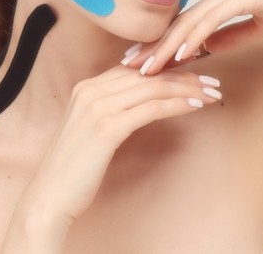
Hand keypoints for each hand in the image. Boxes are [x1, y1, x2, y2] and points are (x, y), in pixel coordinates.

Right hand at [1, 65, 221, 251]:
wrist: (50, 196)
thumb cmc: (74, 168)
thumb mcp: (91, 128)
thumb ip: (111, 108)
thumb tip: (143, 101)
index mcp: (87, 86)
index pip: (136, 67)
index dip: (167, 66)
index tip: (194, 69)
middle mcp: (91, 90)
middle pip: (148, 73)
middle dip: (185, 74)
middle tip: (212, 80)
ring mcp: (97, 107)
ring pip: (153, 87)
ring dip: (188, 88)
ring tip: (211, 93)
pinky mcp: (107, 127)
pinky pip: (150, 109)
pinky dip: (176, 105)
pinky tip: (195, 107)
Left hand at [123, 0, 262, 75]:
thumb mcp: (260, 26)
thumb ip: (233, 35)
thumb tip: (208, 49)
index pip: (187, 22)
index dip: (163, 42)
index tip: (143, 60)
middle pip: (180, 22)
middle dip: (153, 45)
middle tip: (128, 65)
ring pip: (190, 21)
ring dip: (165, 46)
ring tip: (144, 67)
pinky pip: (212, 20)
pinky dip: (192, 37)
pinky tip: (177, 55)